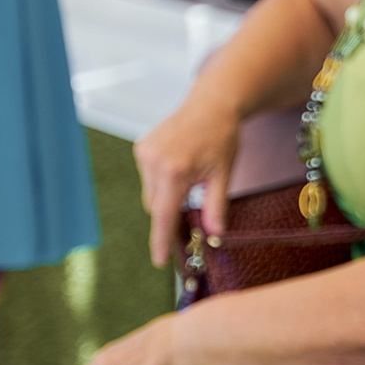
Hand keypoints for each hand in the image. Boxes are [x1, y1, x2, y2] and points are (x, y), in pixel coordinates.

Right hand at [134, 92, 243, 266]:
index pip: (164, 215)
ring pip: (151, 194)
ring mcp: (144, 153)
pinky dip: (161, 181)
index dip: (160, 240)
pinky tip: (179, 165)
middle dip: (171, 212)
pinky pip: (148, 178)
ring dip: (167, 195)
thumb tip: (215, 234)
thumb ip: (216, 207)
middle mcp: (154, 161)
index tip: (159, 260)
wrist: (211, 104)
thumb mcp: (223, 174)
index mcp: (175, 171)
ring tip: (190, 174)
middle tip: (192, 205)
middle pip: (157, 207)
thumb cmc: (221, 137)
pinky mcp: (141, 148)